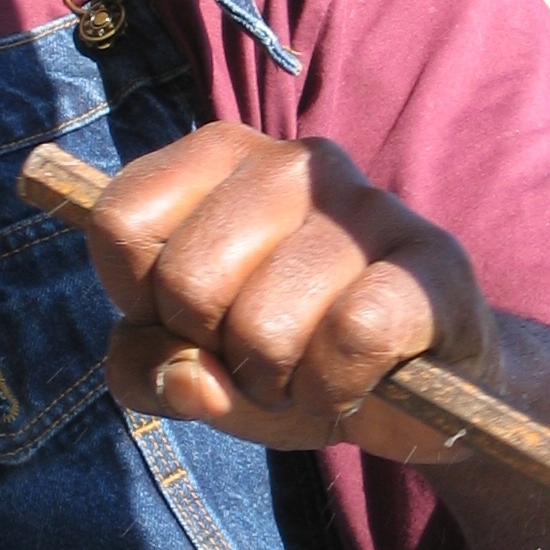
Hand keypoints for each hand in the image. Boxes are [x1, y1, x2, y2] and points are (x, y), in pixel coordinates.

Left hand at [87, 122, 498, 459]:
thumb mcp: (193, 366)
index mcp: (220, 158)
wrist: (417, 390)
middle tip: (262, 355)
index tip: (189, 318)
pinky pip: (352, 337)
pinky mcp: (431, 260)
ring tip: (311, 368)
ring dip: (280, 384)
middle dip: (217, 352)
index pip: (118, 222)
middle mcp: (293, 161)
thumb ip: (145, 369)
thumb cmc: (288, 356)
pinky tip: (356, 379)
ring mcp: (366, 205)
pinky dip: (338, 388)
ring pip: (267, 325)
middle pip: (187, 280)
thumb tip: (192, 378)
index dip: (140, 301)